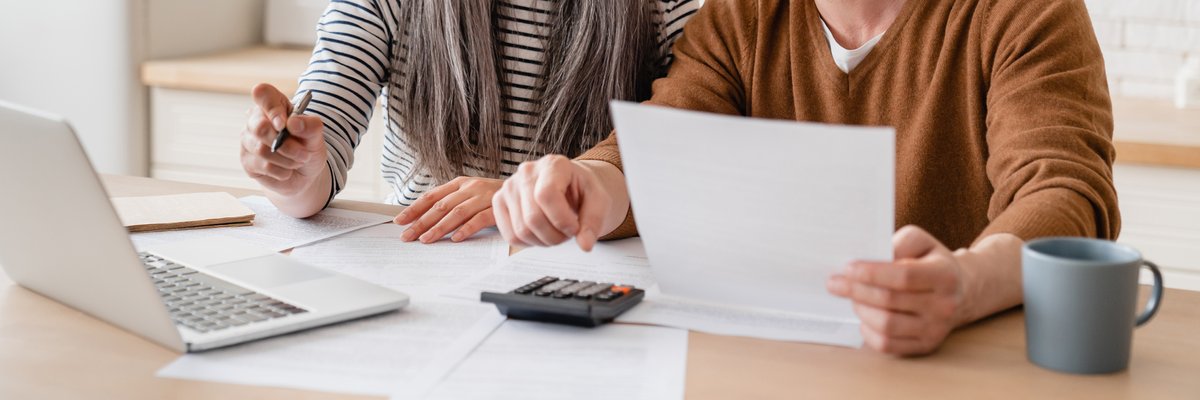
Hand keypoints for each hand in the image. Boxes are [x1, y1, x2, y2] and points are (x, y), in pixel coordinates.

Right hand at [240, 83, 326, 196]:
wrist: (305, 172)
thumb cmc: (307, 146)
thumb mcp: (316, 135)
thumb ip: (310, 125)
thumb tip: (292, 123)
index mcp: (274, 104)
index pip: (262, 93)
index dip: (272, 108)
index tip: (284, 124)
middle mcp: (255, 120)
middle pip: (259, 127)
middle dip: (286, 145)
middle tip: (304, 153)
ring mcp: (248, 140)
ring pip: (262, 149)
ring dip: (288, 159)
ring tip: (299, 160)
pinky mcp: (247, 161)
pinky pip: (263, 166)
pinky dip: (282, 171)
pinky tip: (287, 170)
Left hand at [395, 177, 501, 242]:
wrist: (523, 191)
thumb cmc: (490, 197)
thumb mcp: (468, 194)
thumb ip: (450, 202)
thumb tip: (423, 219)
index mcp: (459, 183)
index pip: (431, 196)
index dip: (414, 208)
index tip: (399, 221)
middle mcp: (470, 188)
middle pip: (440, 206)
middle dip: (421, 222)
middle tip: (408, 236)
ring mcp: (483, 197)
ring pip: (456, 213)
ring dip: (439, 228)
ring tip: (426, 240)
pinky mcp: (497, 209)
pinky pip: (479, 220)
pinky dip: (466, 229)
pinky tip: (455, 239)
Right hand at [493, 155, 612, 250]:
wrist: (570, 187)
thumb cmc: (583, 191)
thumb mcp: (599, 202)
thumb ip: (593, 222)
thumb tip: (585, 244)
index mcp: (553, 164)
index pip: (546, 195)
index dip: (561, 220)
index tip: (575, 228)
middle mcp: (527, 171)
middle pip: (532, 218)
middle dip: (555, 236)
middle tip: (568, 233)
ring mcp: (509, 186)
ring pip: (521, 230)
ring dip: (543, 241)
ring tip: (557, 232)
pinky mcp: (499, 202)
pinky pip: (510, 235)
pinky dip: (529, 242)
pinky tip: (542, 232)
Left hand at [827, 225, 963, 355]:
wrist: (960, 291)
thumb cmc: (931, 262)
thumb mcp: (921, 241)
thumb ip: (899, 243)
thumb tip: (871, 258)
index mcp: (945, 275)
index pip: (903, 276)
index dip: (871, 273)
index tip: (848, 268)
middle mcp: (944, 305)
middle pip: (890, 301)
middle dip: (856, 290)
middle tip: (835, 283)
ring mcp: (935, 329)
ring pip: (886, 325)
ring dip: (861, 309)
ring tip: (852, 297)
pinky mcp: (925, 346)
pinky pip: (888, 345)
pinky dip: (868, 331)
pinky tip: (864, 317)